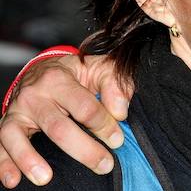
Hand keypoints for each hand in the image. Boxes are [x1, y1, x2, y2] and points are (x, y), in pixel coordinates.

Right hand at [0, 55, 130, 187]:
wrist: (44, 70)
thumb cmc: (77, 73)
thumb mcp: (100, 68)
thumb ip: (115, 84)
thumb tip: (120, 112)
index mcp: (59, 80)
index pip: (84, 107)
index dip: (104, 125)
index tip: (117, 140)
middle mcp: (34, 95)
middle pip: (57, 127)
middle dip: (83, 149)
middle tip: (104, 165)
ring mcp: (17, 112)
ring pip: (18, 137)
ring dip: (30, 160)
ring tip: (46, 178)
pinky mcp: (6, 125)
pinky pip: (0, 146)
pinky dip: (4, 164)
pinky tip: (12, 180)